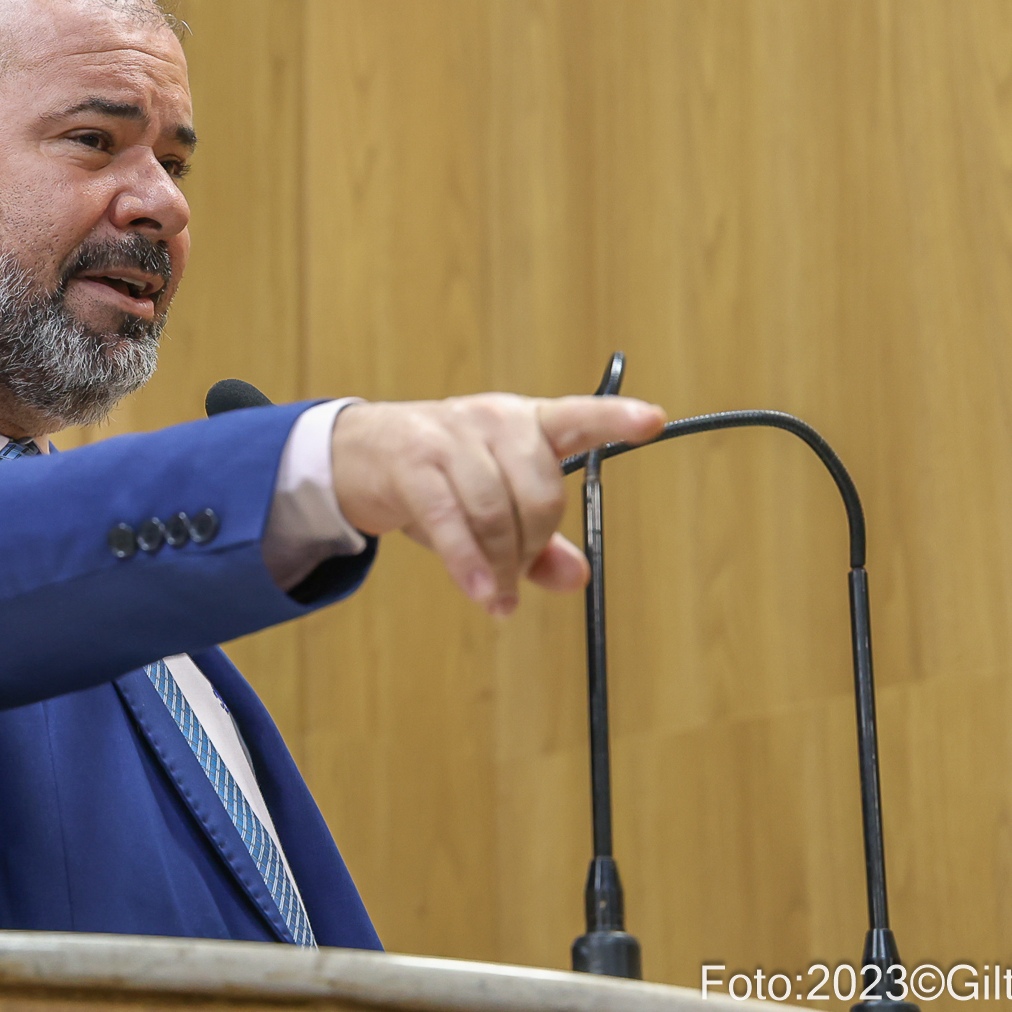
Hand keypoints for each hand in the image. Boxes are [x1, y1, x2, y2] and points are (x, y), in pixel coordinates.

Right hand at [331, 393, 664, 614]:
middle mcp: (493, 419)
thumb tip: (578, 578)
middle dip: (535, 543)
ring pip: (496, 511)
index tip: (654, 421)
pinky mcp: (411, 463)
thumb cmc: (438, 478)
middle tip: (516, 572)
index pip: (578, 417)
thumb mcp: (492, 504)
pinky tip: (482, 593)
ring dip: (501, 565)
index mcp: (524, 422)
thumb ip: (539, 543)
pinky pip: (451, 521)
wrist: (357, 453)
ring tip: (496, 594)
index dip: (617, 419)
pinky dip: (470, 564)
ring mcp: (449, 437)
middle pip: (540, 491)